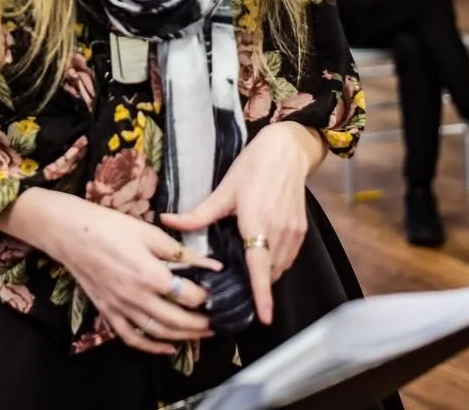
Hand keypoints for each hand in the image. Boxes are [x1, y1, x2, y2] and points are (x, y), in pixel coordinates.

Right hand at [49, 200, 220, 355]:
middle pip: (177, 320)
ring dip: (184, 337)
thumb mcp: (149, 233)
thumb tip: (211, 265)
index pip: (188, 295)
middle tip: (217, 321)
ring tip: (202, 334)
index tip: (217, 294)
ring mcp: (121, 308)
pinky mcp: (108, 312)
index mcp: (149, 274)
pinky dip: (151, 347)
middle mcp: (136, 297)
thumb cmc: (110, 226)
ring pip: (158, 333)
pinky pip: (132, 338)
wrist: (71, 233)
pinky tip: (168, 348)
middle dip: (201, 324)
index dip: (207, 297)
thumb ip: (182, 251)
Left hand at [162, 122, 322, 325]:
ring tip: (246, 273)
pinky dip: (276, 263)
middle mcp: (279, 232)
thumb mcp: (224, 190)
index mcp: (257, 224)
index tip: (264, 318)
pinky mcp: (302, 230)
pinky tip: (261, 256)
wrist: (286, 151)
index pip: (260, 268)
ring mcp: (294, 233)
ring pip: (280, 268)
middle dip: (255, 286)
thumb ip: (197, 214)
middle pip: (269, 273)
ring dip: (266, 275)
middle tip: (234, 289)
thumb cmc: (253, 167)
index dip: (262, 295)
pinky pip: (288, 257)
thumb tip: (166, 220)